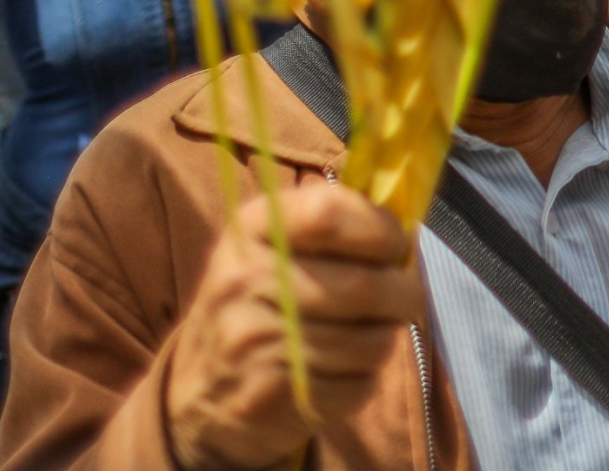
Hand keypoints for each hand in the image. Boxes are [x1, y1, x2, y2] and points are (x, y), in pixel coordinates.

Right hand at [163, 184, 425, 470]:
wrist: (198, 390)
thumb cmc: (260, 300)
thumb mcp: (276, 245)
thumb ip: (337, 223)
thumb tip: (410, 226)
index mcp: (251, 229)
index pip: (329, 213)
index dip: (379, 228)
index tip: (396, 245)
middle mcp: (243, 281)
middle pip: (363, 286)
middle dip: (405, 294)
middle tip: (408, 298)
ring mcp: (251, 342)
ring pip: (367, 341)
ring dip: (386, 338)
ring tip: (372, 333)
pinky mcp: (267, 396)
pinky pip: (354, 386)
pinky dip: (365, 379)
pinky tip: (344, 370)